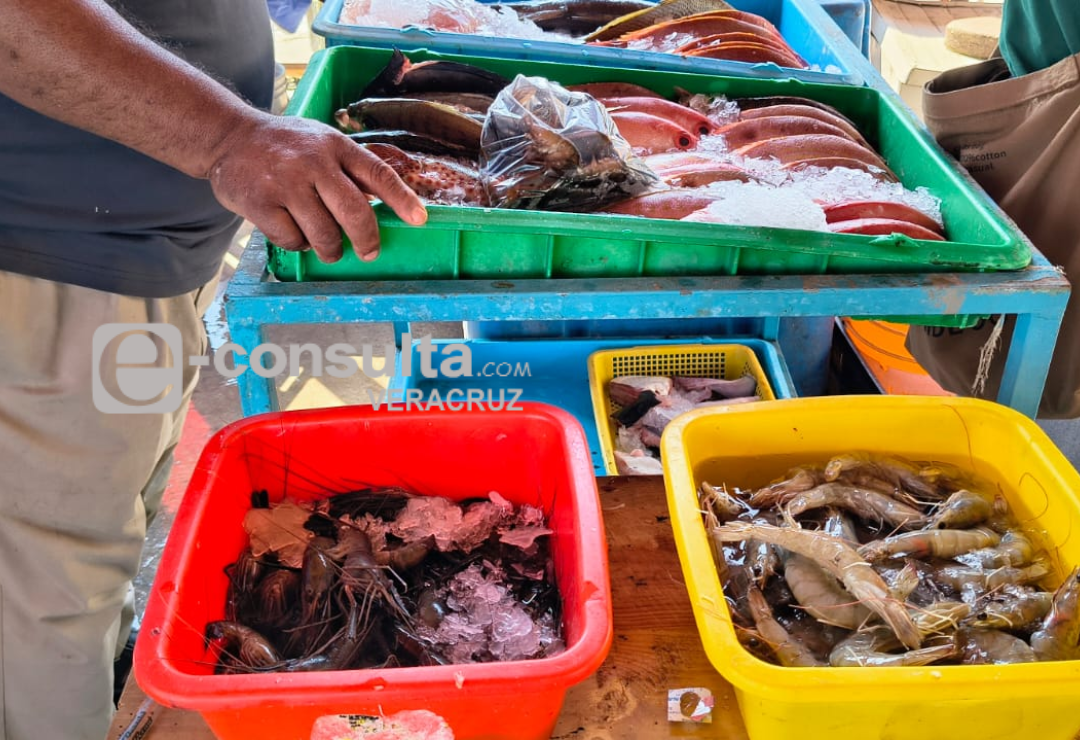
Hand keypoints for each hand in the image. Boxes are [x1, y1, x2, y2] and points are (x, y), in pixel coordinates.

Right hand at [207, 113, 426, 262]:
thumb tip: (389, 202)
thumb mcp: (322, 143)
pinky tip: (295, 233)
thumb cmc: (286, 146)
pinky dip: (298, 244)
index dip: (401, 199)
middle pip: (354, 211)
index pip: (376, 173)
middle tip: (368, 252)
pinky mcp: (259, 203)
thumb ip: (351, 170)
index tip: (419, 219)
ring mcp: (285, 183)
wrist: (228, 136)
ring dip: (330, 249)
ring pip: (323, 234)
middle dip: (366, 240)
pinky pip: (292, 240)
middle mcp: (313, 162)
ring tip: (328, 247)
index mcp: (335, 146)